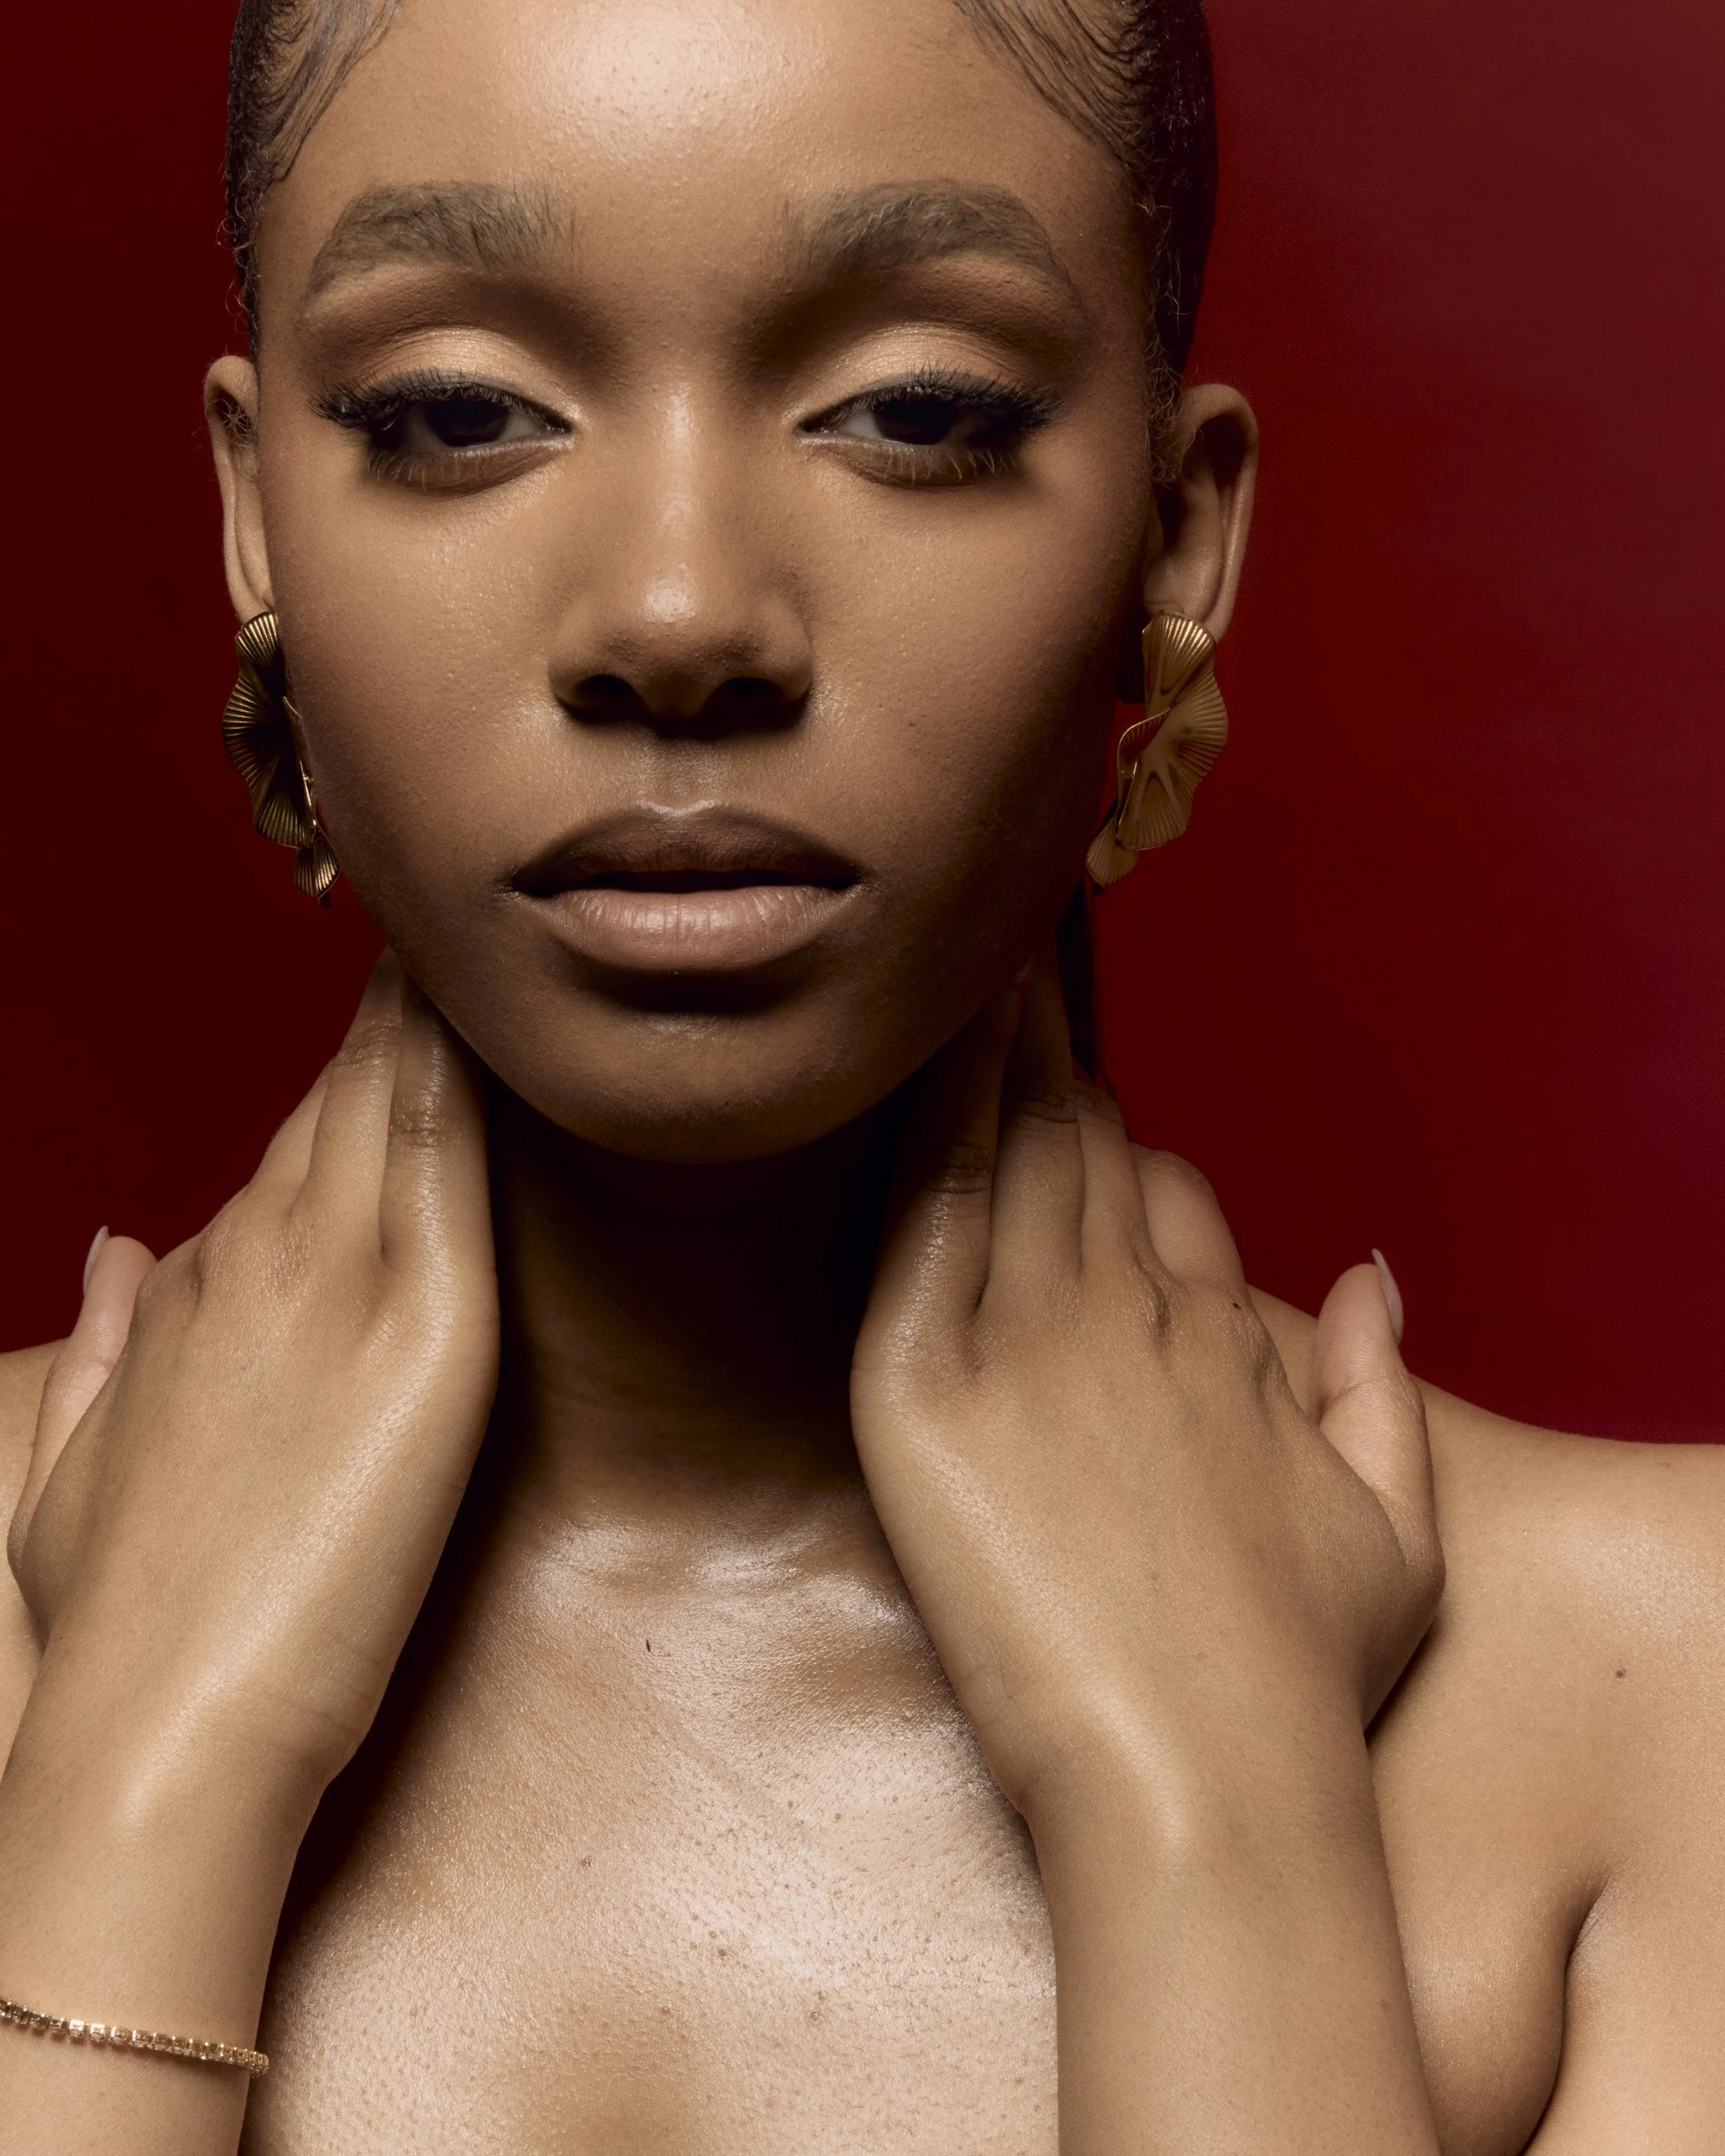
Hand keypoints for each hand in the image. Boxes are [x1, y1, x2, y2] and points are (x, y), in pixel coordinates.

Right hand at [7, 955, 498, 1806]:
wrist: (163, 1725)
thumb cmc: (121, 1624)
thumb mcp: (71, 1465)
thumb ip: (103, 1336)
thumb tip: (114, 1240)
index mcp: (194, 1287)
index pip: (288, 1153)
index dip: (342, 1084)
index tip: (383, 1025)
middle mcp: (262, 1260)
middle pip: (343, 1105)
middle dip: (392, 1023)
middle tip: (443, 946)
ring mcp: (343, 1286)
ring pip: (396, 1108)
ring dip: (433, 1024)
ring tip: (475, 949)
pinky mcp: (432, 1336)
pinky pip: (457, 1171)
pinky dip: (475, 1087)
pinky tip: (503, 1025)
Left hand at [852, 966, 1442, 1825]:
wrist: (1206, 1782)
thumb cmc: (1301, 1682)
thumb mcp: (1397, 1531)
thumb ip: (1376, 1382)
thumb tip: (1367, 1271)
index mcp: (1217, 1340)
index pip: (1161, 1196)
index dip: (1118, 1141)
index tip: (1078, 1091)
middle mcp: (1126, 1316)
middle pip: (1081, 1154)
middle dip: (1050, 1062)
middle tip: (1015, 968)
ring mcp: (1025, 1343)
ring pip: (1007, 1158)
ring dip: (991, 1057)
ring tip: (971, 970)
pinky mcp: (925, 1393)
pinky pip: (919, 1222)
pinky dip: (924, 1125)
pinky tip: (919, 1049)